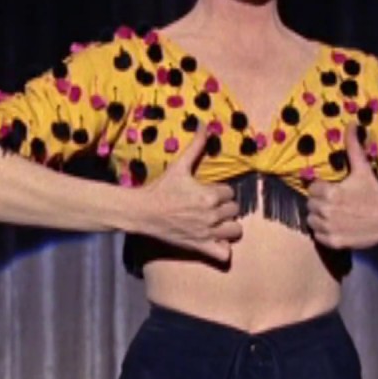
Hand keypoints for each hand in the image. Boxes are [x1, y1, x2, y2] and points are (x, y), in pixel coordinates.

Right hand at [137, 125, 241, 262]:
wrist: (142, 212)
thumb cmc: (161, 188)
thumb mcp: (179, 166)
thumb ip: (195, 146)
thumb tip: (205, 124)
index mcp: (209, 194)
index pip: (231, 192)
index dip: (221, 192)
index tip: (208, 192)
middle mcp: (211, 215)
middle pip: (234, 210)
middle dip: (224, 207)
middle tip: (209, 205)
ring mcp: (207, 233)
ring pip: (235, 230)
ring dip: (228, 226)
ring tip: (216, 222)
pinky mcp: (201, 247)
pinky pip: (224, 254)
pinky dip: (223, 249)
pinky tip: (215, 240)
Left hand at [307, 122, 377, 248]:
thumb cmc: (375, 193)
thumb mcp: (363, 169)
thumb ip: (353, 147)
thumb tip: (351, 124)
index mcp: (331, 193)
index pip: (312, 189)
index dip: (322, 189)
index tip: (333, 190)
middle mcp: (327, 211)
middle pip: (311, 204)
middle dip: (320, 202)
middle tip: (335, 202)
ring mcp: (330, 228)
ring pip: (311, 220)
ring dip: (319, 217)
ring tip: (334, 214)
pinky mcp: (334, 242)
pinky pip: (318, 236)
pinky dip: (324, 232)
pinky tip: (336, 226)